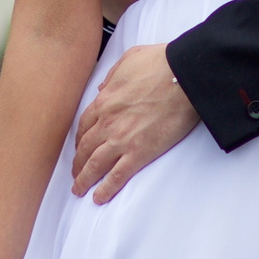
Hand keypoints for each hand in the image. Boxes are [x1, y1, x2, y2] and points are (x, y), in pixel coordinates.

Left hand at [72, 43, 199, 202]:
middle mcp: (107, 123)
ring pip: (95, 165)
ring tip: (80, 190)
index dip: (79, 140)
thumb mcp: (129, 60)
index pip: (84, 126)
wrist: (183, 77)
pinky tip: (99, 197)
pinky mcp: (140, 153)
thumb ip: (111, 76)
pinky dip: (106, 189)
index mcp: (104, 101)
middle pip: (85, 148)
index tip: (79, 148)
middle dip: (78, 163)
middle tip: (76, 173)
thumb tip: (102, 87)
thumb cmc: (160, 64)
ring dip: (84, 180)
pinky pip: (117, 176)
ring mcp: (122, 140)